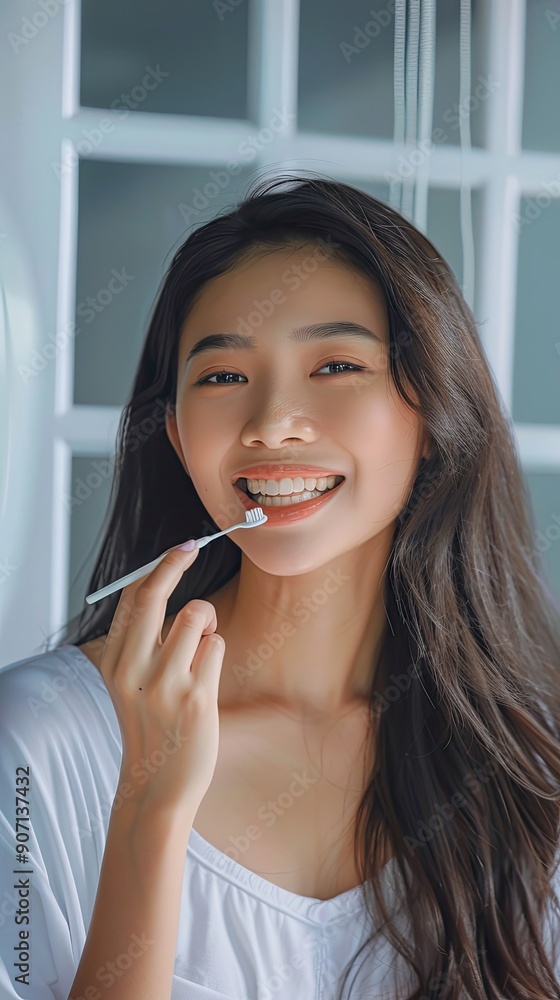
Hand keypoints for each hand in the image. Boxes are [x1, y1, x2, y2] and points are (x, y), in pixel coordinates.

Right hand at [98, 545, 224, 817]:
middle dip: (176, 562)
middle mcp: (134, 669)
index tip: (179, 549)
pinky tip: (206, 680)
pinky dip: (216, 653)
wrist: (157, 785)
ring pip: (196, 616)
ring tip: (199, 652)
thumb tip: (162, 587)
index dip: (158, 567)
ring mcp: (164, 683)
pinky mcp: (196, 697)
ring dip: (206, 626)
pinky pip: (216, 645)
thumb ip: (141, 642)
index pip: (132, 599)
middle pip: (157, 595)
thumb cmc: (151, 727)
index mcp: (114, 662)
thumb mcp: (130, 683)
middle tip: (192, 548)